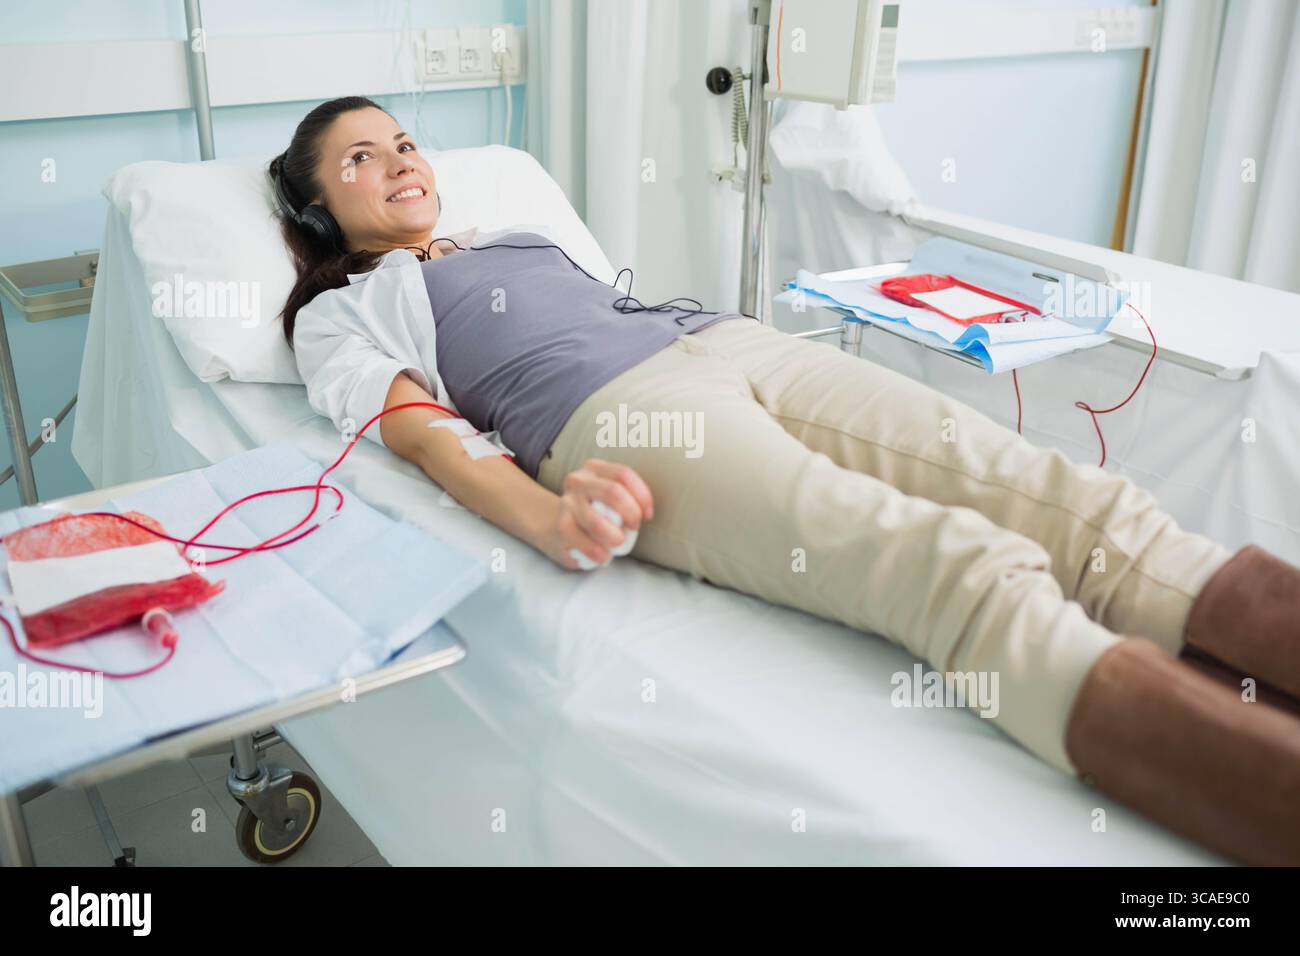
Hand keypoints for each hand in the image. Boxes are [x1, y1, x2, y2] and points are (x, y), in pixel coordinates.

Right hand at [535, 458, 654, 570]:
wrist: (560, 529)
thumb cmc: (596, 513)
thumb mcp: (610, 497)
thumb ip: (627, 497)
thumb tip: (645, 512)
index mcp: (595, 469)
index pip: (623, 474)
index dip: (642, 496)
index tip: (648, 515)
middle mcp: (579, 481)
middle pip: (613, 491)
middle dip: (630, 513)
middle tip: (634, 528)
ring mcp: (567, 503)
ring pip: (596, 521)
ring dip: (613, 537)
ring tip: (617, 544)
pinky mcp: (561, 526)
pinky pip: (583, 541)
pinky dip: (596, 551)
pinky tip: (603, 556)